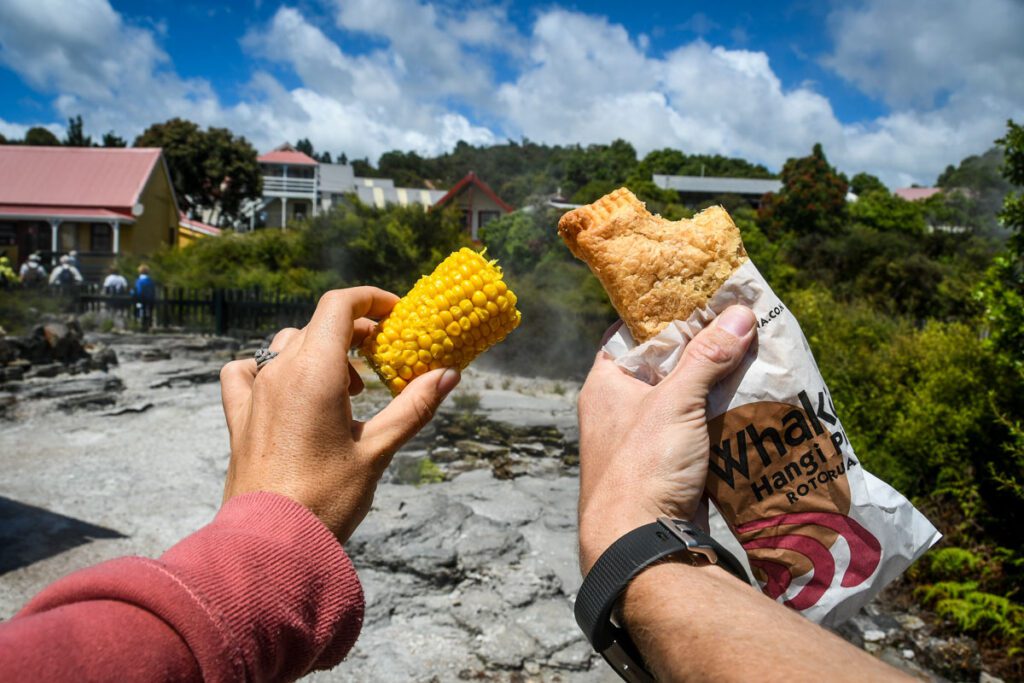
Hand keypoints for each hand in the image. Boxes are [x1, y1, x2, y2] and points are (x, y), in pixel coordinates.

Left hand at [219, 286, 460, 541]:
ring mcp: (254, 392)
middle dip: (355, 329)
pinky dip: (267, 367)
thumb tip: (448, 375)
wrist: (269, 542)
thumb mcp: (378, 451)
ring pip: (287, 344)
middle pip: (319, 324)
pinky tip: (285, 389)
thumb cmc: (326, 499)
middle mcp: (280, 371)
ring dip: (321, 350)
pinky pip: (245, 371)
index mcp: (315, 372)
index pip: (340, 305)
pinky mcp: (239, 416)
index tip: (396, 314)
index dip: (371, 299)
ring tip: (347, 387)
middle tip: (382, 356)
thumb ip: (413, 407)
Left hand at [576, 306, 756, 573]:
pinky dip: (719, 420)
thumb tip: (737, 313)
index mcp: (606, 384)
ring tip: (754, 358)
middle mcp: (619, 408)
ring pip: (683, 400)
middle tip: (740, 326)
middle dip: (701, 350)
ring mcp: (642, 440)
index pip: (630, 334)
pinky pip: (696, 432)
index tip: (699, 297)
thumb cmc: (644, 466)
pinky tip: (750, 403)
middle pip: (663, 366)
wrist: (639, 544)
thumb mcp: (675, 402)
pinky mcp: (667, 466)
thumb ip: (706, 357)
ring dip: (715, 386)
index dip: (662, 314)